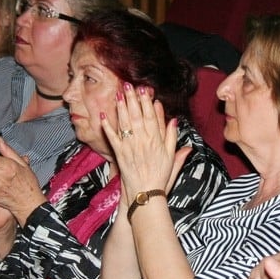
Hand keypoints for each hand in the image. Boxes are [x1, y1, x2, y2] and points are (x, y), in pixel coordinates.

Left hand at [103, 83, 189, 198]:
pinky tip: (104, 115)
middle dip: (132, 99)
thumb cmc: (160, 176)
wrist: (146, 193)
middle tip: (128, 85)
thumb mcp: (171, 157)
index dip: (147, 103)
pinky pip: (112, 137)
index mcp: (156, 140)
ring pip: (125, 123)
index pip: (151, 117)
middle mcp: (143, 141)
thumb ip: (172, 139)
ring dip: (121, 107)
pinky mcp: (119, 153)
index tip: (144, 91)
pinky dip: (108, 126)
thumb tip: (175, 121)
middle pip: (137, 115)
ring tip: (118, 94)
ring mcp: (130, 146)